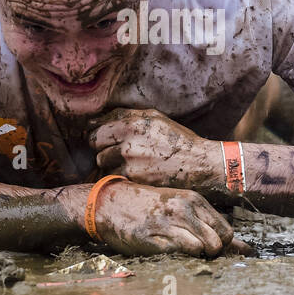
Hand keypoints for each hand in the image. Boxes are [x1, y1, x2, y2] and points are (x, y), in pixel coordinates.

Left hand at [89, 108, 217, 190]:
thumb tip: (95, 119)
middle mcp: (128, 141)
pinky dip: (120, 177)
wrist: (198, 164)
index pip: (96, 128)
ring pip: (102, 162)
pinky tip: (134, 174)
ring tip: (129, 163)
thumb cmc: (177, 140)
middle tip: (116, 151)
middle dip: (102, 147)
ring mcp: (129, 162)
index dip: (99, 134)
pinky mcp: (133, 180)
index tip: (104, 139)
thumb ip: (125, 115)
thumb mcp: (155, 118)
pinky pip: (113, 177)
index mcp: (132, 123)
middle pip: (95, 144)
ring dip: (110, 163)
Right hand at [90, 180, 253, 256]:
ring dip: (194, 257)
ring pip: (202, 249)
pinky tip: (165, 251)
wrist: (110, 204)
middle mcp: (184, 210)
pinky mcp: (153, 239)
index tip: (206, 246)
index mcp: (194, 200)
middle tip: (192, 252)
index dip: (221, 245)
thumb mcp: (182, 208)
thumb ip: (212, 226)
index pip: (227, 232)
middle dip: (211, 254)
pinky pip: (180, 255)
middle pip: (218, 243)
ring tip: (177, 251)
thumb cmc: (149, 207)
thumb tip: (247, 250)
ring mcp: (168, 224)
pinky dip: (178, 259)